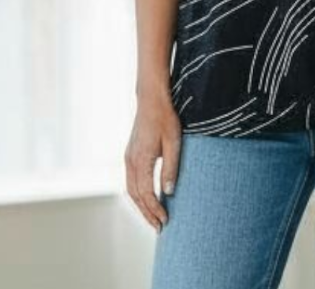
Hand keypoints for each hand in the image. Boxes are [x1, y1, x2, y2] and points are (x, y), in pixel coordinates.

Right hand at [124, 94, 181, 232]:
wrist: (151, 100)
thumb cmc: (165, 118)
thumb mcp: (173, 142)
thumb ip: (170, 167)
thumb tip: (168, 192)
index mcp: (140, 160)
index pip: (146, 193)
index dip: (154, 209)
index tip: (164, 220)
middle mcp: (130, 161)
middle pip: (135, 195)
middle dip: (146, 213)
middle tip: (159, 227)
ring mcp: (128, 158)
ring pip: (131, 190)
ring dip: (141, 206)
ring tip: (153, 217)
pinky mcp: (130, 154)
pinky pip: (131, 181)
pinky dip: (138, 194)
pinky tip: (147, 198)